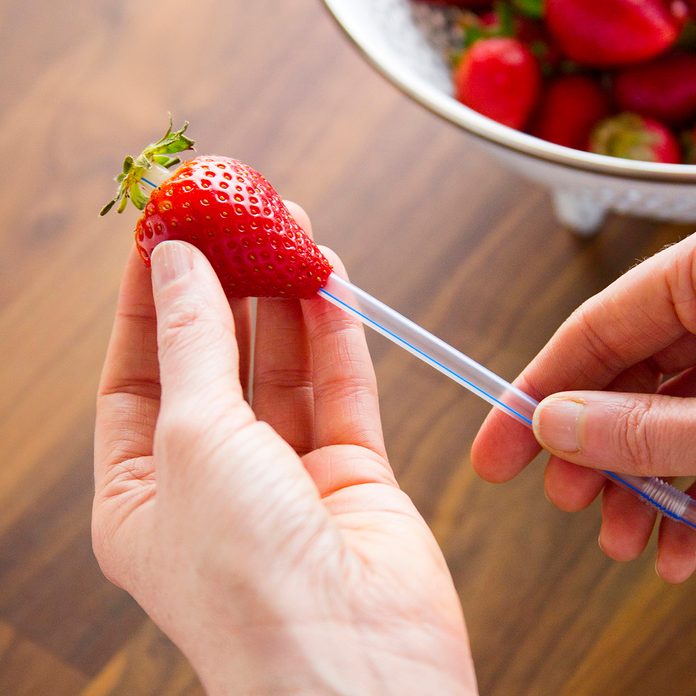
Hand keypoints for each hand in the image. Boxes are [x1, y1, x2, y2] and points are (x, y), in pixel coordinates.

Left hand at [93, 203, 476, 694]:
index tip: (166, 229)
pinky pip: (340, 387)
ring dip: (285, 297)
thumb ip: (193, 345)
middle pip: (216, 362)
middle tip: (235, 214)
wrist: (356, 664)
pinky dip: (335, 332)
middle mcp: (214, 482)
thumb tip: (179, 265)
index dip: (150, 298)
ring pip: (284, 367)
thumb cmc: (247, 580)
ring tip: (287, 226)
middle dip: (225, 285)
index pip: (138, 372)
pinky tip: (329, 279)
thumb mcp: (193, 440)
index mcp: (145, 492)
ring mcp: (287, 477)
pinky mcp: (352, 474)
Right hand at [472, 233, 695, 583]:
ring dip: (639, 486)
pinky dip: (690, 493)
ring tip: (623, 539)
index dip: (534, 393)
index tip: (495, 447)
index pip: (592, 329)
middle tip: (564, 500)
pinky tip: (680, 543)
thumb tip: (554, 425)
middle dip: (592, 452)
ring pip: (668, 415)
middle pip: (625, 376)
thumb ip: (645, 425)